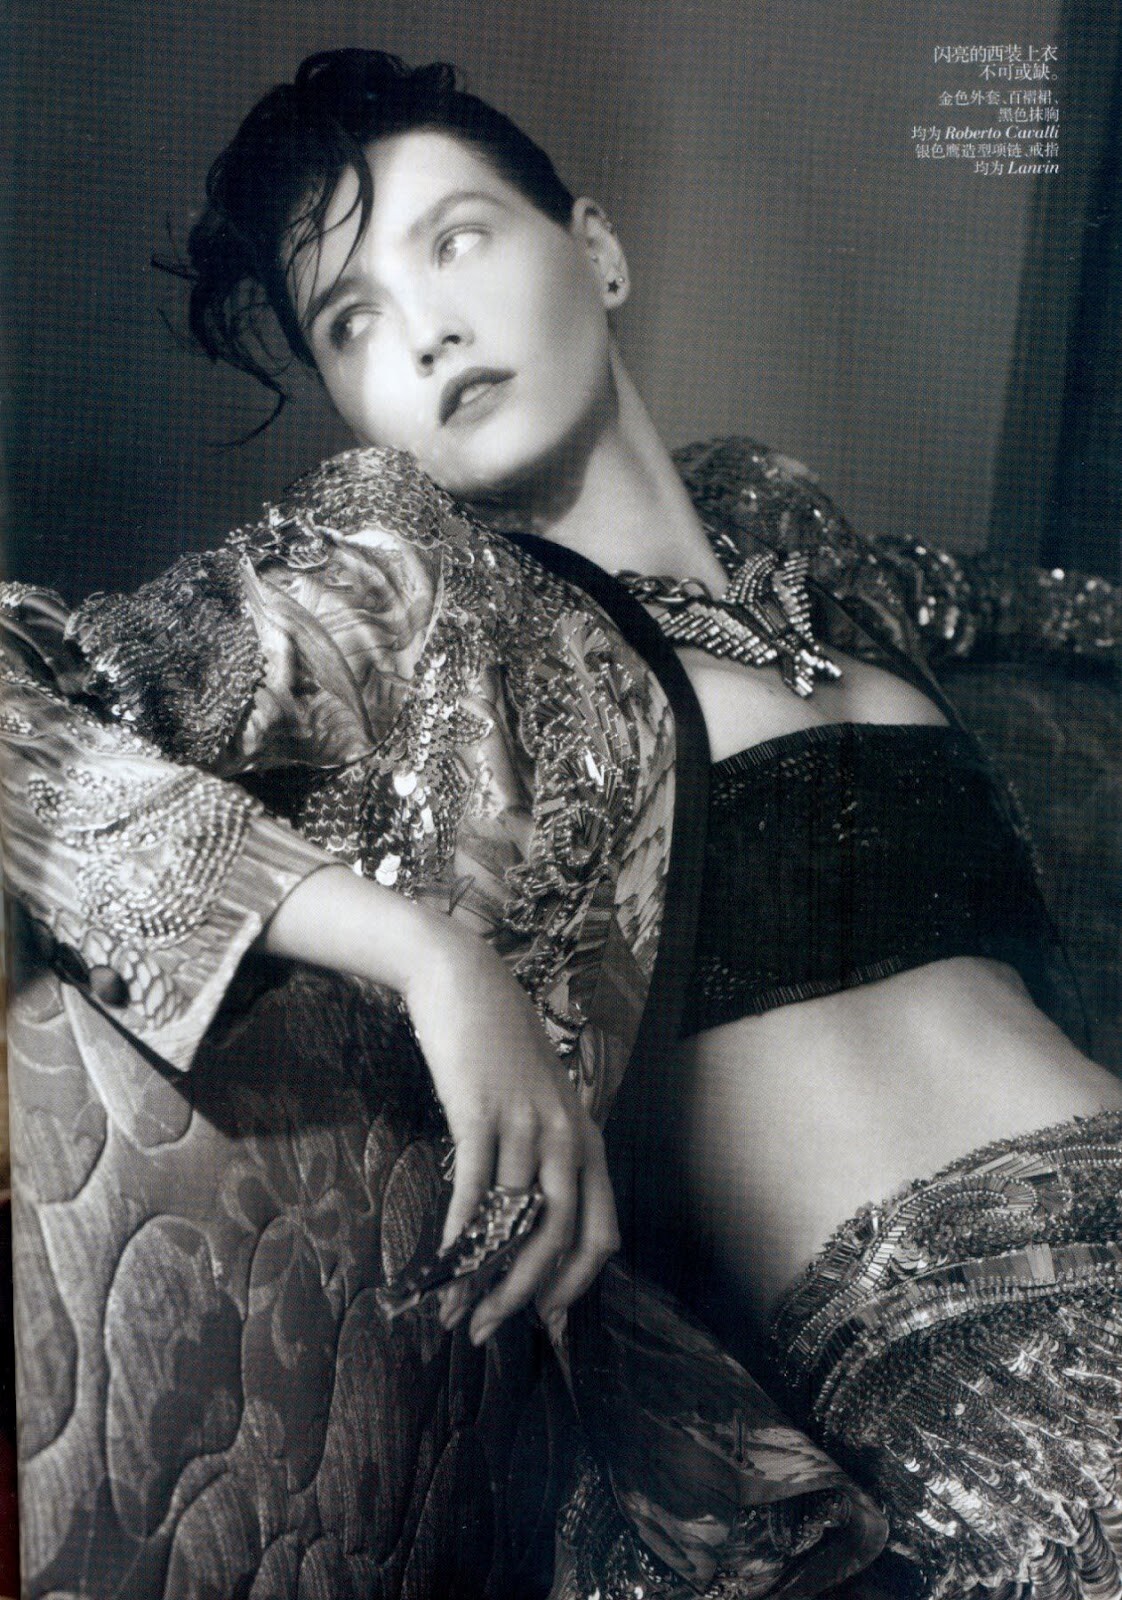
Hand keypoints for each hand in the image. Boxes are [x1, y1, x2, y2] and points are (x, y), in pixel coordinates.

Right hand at [404, 930, 620, 1344]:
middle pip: (559, 1238)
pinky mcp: (481, 1112)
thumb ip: (543, 1155)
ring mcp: (526, 1124)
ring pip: (512, 1221)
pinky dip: (459, 1232)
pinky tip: (442, 1260)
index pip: (601, 1233)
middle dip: (525, 1295)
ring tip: (452, 1308)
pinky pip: (475, 1188)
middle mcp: (567, 1136)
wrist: (465, 980)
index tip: (544, 1319)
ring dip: (481, 1274)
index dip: (575, 1285)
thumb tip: (525, 1222)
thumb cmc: (501, 1045)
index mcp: (588, 1140)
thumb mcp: (541, 1101)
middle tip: (487, 1330)